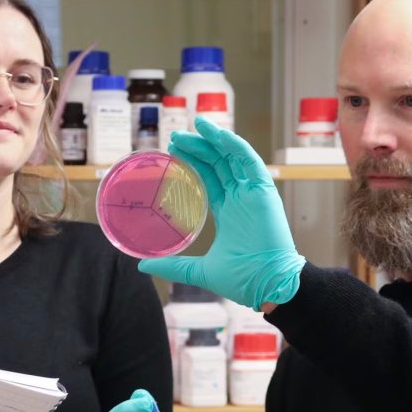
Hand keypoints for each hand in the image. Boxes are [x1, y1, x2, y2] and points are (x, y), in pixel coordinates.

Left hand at [138, 117, 305, 310]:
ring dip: (214, 140)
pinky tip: (217, 135)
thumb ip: (172, 265)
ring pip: (232, 157)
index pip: (210, 178)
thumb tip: (142, 266)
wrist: (269, 286)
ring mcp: (253, 193)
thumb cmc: (242, 279)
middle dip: (198, 147)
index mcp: (228, 211)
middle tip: (175, 136)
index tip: (174, 150)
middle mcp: (241, 198)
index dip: (194, 162)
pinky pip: (249, 161)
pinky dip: (234, 145)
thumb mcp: (199, 269)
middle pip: (218, 163)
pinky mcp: (264, 191)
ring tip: (194, 126)